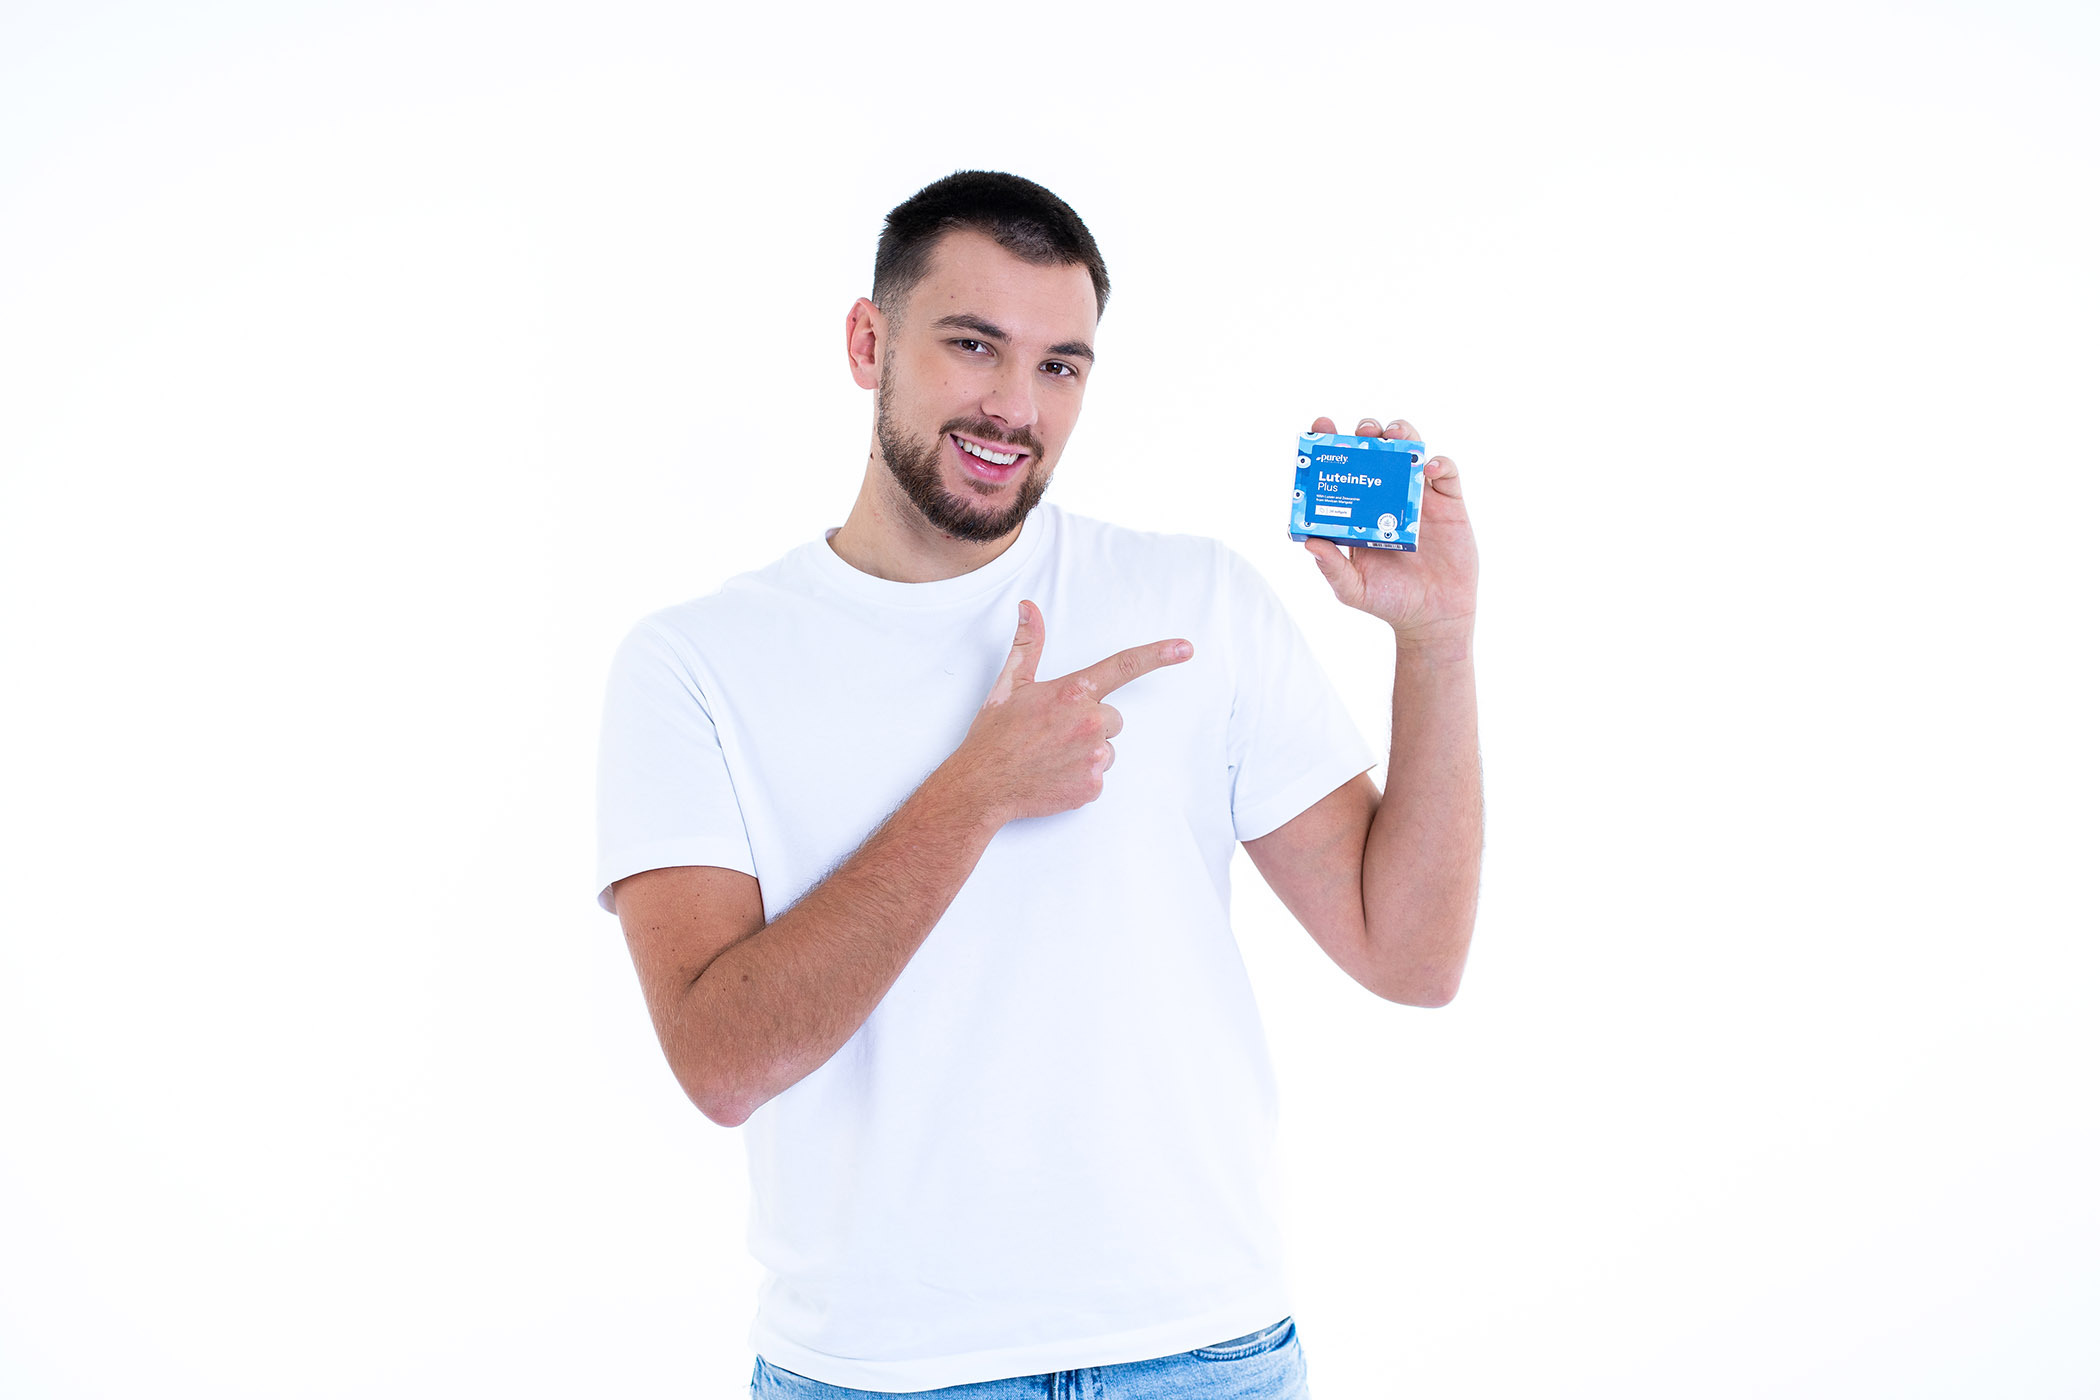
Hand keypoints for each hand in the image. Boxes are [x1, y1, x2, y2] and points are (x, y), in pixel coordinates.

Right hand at [948, 600, 1193, 823]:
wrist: (983, 786)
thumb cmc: (995, 736)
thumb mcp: (1009, 685)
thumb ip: (1028, 645)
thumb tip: (1028, 608)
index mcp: (1072, 691)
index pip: (1123, 666)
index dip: (1159, 655)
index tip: (1185, 648)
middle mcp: (1088, 720)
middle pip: (1113, 717)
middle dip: (1091, 724)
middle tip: (1055, 734)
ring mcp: (1093, 754)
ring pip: (1108, 747)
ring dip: (1088, 751)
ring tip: (1053, 756)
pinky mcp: (1093, 785)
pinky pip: (1101, 775)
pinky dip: (1082, 777)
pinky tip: (1055, 775)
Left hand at [1302, 415, 1476, 646]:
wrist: (1433, 617)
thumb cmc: (1389, 601)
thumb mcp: (1353, 588)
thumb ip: (1332, 567)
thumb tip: (1309, 543)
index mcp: (1361, 509)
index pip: (1344, 468)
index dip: (1332, 443)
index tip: (1320, 427)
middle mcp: (1388, 496)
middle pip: (1378, 449)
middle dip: (1368, 432)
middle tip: (1361, 432)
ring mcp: (1419, 497)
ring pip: (1412, 450)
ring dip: (1403, 434)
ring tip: (1393, 435)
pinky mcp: (1449, 503)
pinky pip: (1446, 472)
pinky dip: (1439, 462)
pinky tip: (1428, 469)